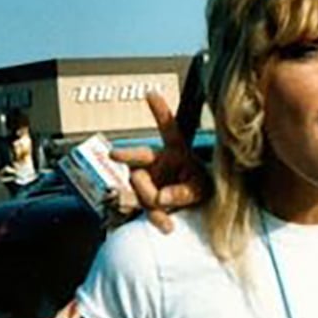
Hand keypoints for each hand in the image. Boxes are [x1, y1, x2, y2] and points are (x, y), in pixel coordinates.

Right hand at [109, 91, 210, 233]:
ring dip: (153, 201)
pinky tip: (167, 226)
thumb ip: (184, 192)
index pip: (168, 128)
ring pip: (140, 187)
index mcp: (176, 151)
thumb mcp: (201, 189)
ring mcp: (148, 179)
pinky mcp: (142, 197)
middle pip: (139, 155)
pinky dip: (156, 218)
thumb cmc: (202, 190)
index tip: (150, 91)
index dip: (159, 110)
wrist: (198, 212)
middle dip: (127, 153)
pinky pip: (143, 207)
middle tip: (114, 154)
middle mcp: (157, 162)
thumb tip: (161, 197)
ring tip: (171, 217)